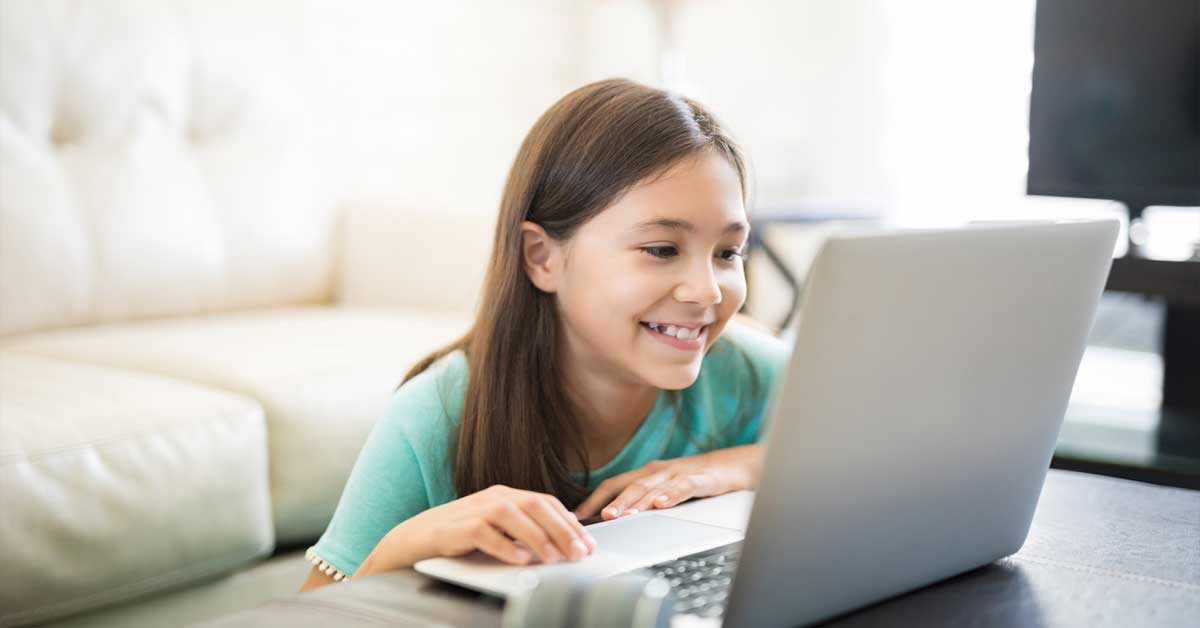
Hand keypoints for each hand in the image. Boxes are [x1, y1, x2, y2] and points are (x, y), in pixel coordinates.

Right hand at [355, 485, 597, 577]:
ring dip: (537, 536)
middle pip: (534, 505)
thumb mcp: (495, 530)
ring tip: (554, 557)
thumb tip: (562, 540)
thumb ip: (523, 531)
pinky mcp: (455, 528)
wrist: (412, 540)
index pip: (545, 502)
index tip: (588, 543)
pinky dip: (505, 546)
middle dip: (561, 529)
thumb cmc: (458, 537)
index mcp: (505, 496)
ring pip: (512, 515)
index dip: (570, 521)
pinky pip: (484, 533)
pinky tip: (521, 560)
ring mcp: (473, 510)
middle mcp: (492, 498)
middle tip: (580, 552)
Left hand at [572, 445, 761, 520]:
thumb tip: (612, 521)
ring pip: (653, 486)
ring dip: (635, 501)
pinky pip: (685, 486)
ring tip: (622, 515)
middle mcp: (659, 471)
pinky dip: (671, 494)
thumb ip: (641, 501)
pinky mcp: (702, 479)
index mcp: (646, 474)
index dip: (594, 499)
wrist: (734, 466)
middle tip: (597, 519)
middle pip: (630, 486)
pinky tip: (662, 504)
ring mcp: (679, 473)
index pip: (613, 484)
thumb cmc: (695, 480)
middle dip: (612, 503)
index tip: (576, 516)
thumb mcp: (664, 489)